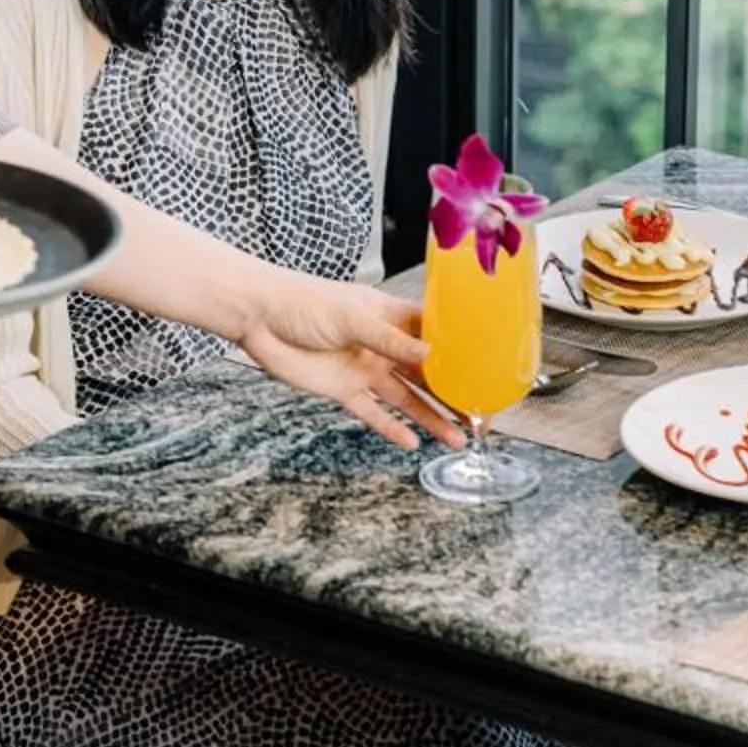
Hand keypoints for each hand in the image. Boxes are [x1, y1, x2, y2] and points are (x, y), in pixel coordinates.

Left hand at [236, 270, 462, 450]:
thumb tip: (430, 355)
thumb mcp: (352, 317)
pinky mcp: (343, 391)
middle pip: (428, 374)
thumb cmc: (305, 302)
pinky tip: (411, 444)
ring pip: (407, 399)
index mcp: (393, 319)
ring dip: (430, 418)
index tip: (488, 371)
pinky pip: (373, 414)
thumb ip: (390, 340)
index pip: (437, 336)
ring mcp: (365, 370)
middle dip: (453, 394)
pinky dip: (391, 429)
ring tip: (457, 439)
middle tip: (479, 416)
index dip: (462, 353)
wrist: (260, 317)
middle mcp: (384, 347)